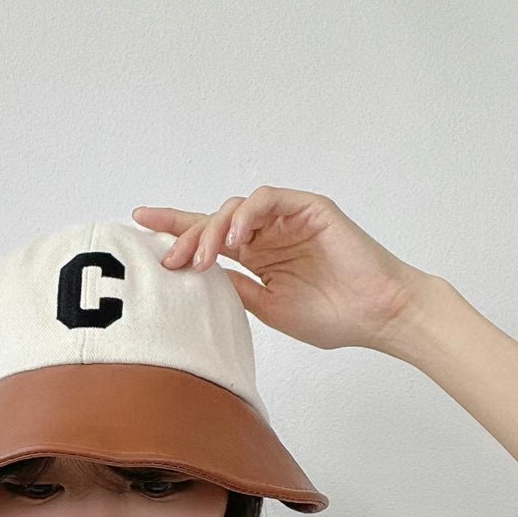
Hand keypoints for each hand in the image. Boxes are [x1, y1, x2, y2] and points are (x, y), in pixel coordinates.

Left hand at [131, 185, 434, 352]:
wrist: (377, 315)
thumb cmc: (334, 317)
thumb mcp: (271, 309)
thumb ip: (238, 289)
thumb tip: (199, 278)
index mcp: (259, 258)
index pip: (211, 240)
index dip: (177, 231)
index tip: (140, 225)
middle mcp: (269, 235)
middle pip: (215, 221)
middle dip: (186, 234)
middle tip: (168, 257)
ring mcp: (289, 219)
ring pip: (235, 209)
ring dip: (213, 230)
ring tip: (203, 258)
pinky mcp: (309, 207)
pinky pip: (268, 199)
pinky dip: (247, 214)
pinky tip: (236, 238)